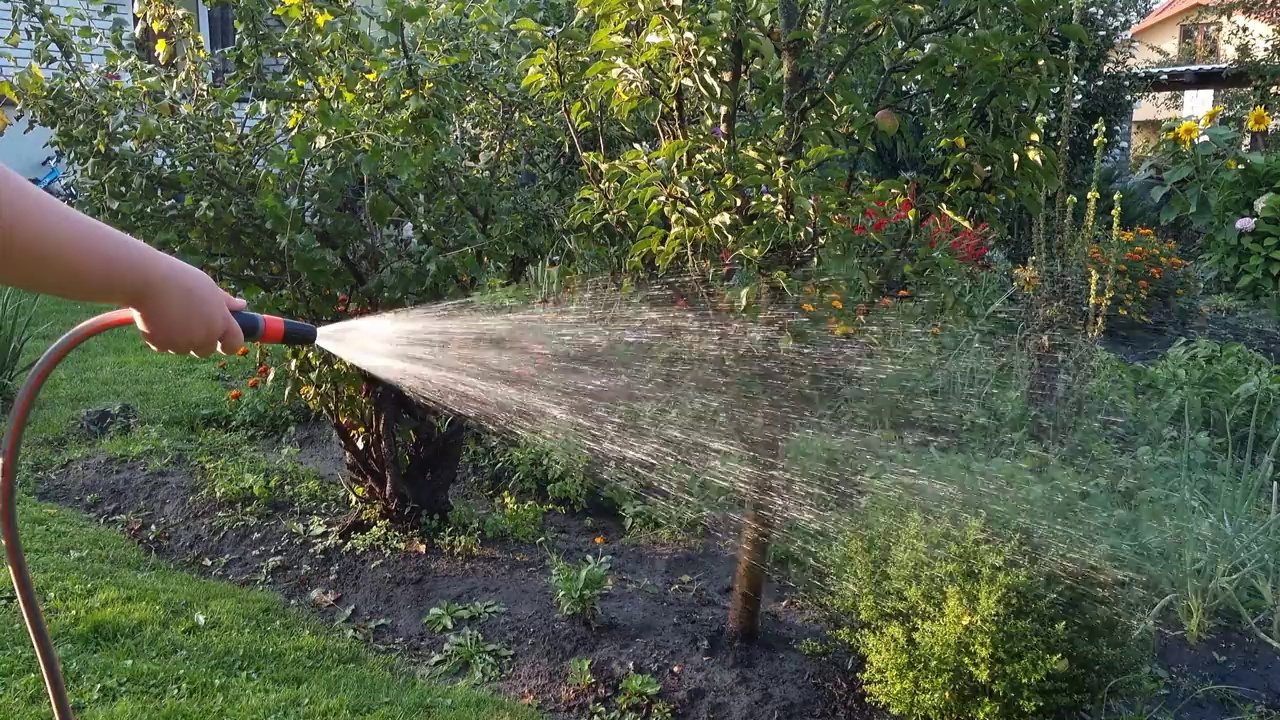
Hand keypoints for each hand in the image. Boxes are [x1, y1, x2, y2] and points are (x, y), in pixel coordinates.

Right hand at [129, 256, 246, 356]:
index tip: (222, 342)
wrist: (148, 281)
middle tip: (188, 322)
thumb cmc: (180, 280)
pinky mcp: (162, 345)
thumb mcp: (209, 287)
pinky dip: (161, 338)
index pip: (234, 344)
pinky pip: (164, 347)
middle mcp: (205, 335)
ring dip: (179, 339)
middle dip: (200, 341)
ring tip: (170, 314)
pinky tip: (156, 318)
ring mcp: (183, 343)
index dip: (228, 344)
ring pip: (184, 349)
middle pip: (207, 350)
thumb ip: (226, 302)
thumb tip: (242, 306)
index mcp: (221, 321)